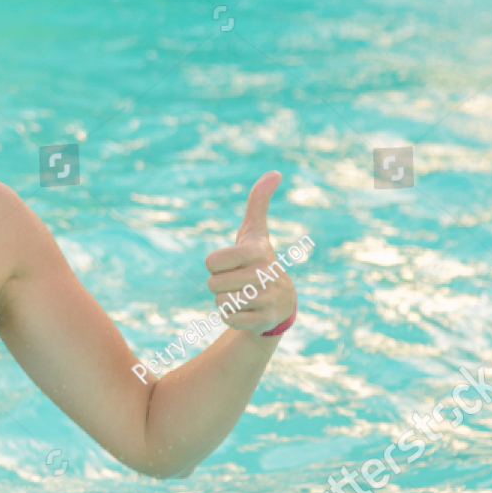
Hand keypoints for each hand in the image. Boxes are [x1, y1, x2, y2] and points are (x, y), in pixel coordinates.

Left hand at [204, 171, 296, 333]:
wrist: (280, 301)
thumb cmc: (259, 260)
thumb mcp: (256, 231)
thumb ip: (258, 201)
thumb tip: (275, 172)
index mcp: (257, 251)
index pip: (211, 261)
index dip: (215, 264)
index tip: (232, 263)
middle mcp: (266, 273)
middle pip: (213, 284)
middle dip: (219, 284)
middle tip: (238, 281)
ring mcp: (267, 298)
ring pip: (220, 302)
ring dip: (225, 301)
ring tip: (242, 295)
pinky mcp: (264, 320)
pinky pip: (229, 319)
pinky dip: (231, 317)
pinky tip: (247, 310)